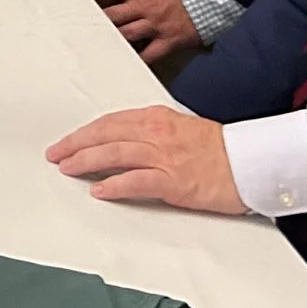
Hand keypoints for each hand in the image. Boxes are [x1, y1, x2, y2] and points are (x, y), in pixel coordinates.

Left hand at [47, 105, 245, 213]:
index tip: (68, 141)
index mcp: (156, 118)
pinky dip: (114, 184)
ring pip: (114, 154)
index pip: (110, 122)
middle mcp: (155, 133)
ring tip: (67, 168)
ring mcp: (164, 156)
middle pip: (105, 135)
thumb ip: (152, 132)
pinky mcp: (173, 181)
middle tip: (56, 154)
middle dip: (76, 144)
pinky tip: (98, 190)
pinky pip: (136, 181)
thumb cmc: (220, 149)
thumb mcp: (180, 128)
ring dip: (86, 161)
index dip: (85, 132)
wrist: (250, 162)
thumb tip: (125, 140)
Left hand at [88, 0, 201, 64]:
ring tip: (94, 47)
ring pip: (126, 35)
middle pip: (111, 16)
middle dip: (95, 21)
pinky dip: (139, 60)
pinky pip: (150, 55)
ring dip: (111, 40)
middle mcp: (142, 7)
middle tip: (78, 28)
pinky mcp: (167, 40)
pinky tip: (126, 65)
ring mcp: (154, 25)